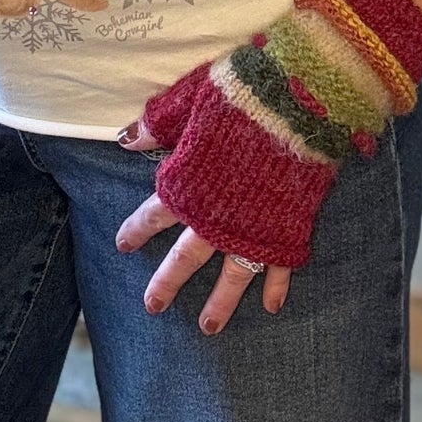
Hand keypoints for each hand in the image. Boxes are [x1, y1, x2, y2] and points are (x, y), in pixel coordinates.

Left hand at [115, 120, 290, 332]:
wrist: (298, 104)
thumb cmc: (240, 95)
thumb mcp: (190, 99)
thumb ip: (158, 122)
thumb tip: (125, 138)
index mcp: (187, 186)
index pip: (153, 215)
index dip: (137, 230)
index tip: (123, 245)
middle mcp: (215, 217)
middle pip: (185, 258)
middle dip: (167, 283)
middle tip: (153, 305)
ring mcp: (252, 229)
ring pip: (231, 275)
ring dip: (219, 302)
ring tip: (208, 326)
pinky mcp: (286, 230)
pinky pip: (279, 267)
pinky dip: (275, 287)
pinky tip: (270, 307)